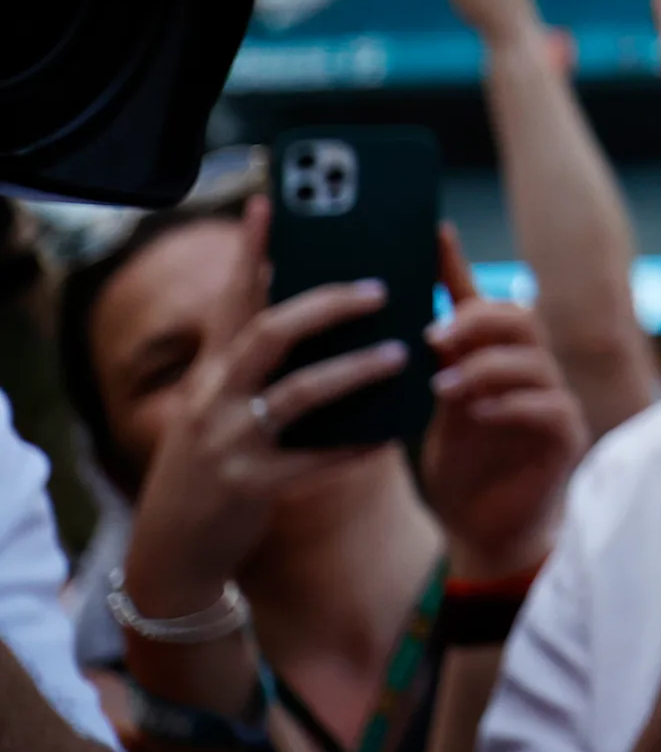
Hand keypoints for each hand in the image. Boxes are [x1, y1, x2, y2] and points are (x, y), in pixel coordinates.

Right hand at [121, 203, 409, 610]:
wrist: (171, 550)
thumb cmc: (212, 468)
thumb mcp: (220, 409)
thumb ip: (256, 368)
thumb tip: (313, 312)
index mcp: (211, 374)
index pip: (232, 300)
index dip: (248, 250)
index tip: (268, 201)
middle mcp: (213, 400)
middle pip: (269, 333)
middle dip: (325, 305)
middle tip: (380, 287)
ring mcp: (229, 444)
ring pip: (297, 393)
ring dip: (353, 370)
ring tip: (399, 353)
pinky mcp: (249, 488)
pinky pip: (313, 461)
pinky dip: (354, 446)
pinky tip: (390, 435)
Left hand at [419, 226, 585, 582]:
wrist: (484, 531)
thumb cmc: (461, 469)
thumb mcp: (436, 411)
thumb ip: (433, 368)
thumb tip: (399, 322)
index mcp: (493, 361)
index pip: (480, 303)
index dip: (458, 267)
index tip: (433, 233)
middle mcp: (530, 373)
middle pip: (520, 318)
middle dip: (477, 320)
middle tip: (434, 338)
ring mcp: (553, 403)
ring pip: (534, 360)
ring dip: (486, 366)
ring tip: (446, 385)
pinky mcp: (565, 439)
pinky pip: (548, 407)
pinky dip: (511, 405)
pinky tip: (479, 414)